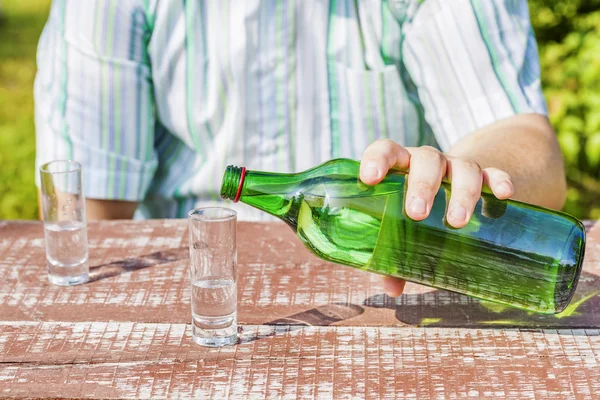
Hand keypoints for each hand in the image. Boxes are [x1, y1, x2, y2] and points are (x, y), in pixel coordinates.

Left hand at [359, 139, 514, 296]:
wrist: (452, 187)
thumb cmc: (414, 210)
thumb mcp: (401, 227)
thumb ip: (391, 253)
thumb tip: (392, 287)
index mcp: (400, 167)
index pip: (386, 151)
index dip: (377, 160)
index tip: (370, 178)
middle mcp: (427, 162)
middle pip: (426, 160)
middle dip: (422, 185)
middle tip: (417, 214)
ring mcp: (455, 166)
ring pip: (462, 166)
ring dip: (461, 191)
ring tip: (457, 221)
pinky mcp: (483, 175)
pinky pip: (494, 172)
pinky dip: (499, 180)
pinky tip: (503, 195)